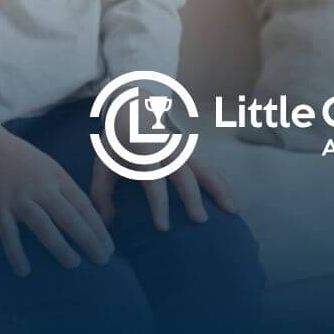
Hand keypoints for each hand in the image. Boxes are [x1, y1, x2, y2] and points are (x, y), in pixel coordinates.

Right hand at [0, 121, 114, 276]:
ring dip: (60, 246)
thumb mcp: (49, 166)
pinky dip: (16, 253)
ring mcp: (19, 197)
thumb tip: (86, 213)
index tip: (109, 246)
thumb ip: (64, 188)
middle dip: (88, 239)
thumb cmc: (21, 158)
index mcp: (57, 177)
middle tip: (103, 260)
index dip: (98, 227)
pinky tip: (24, 271)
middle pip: (69, 217)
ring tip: (73, 264)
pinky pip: (8, 233)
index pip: (83, 205)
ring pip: (44, 225)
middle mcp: (41, 187)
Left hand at [89, 154, 240, 232]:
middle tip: (200, 220)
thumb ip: (101, 191)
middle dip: (193, 196)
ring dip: (219, 187)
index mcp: (143, 150)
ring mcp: (182, 147)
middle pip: (184, 172)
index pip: (154, 179)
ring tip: (233, 210)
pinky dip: (222, 183)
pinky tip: (232, 202)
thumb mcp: (103, 160)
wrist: (133, 105)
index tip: (163, 228)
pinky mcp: (191, 150)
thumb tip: (105, 223)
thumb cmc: (117, 139)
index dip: (159, 202)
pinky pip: (210, 167)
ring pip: (205, 166)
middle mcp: (166, 148)